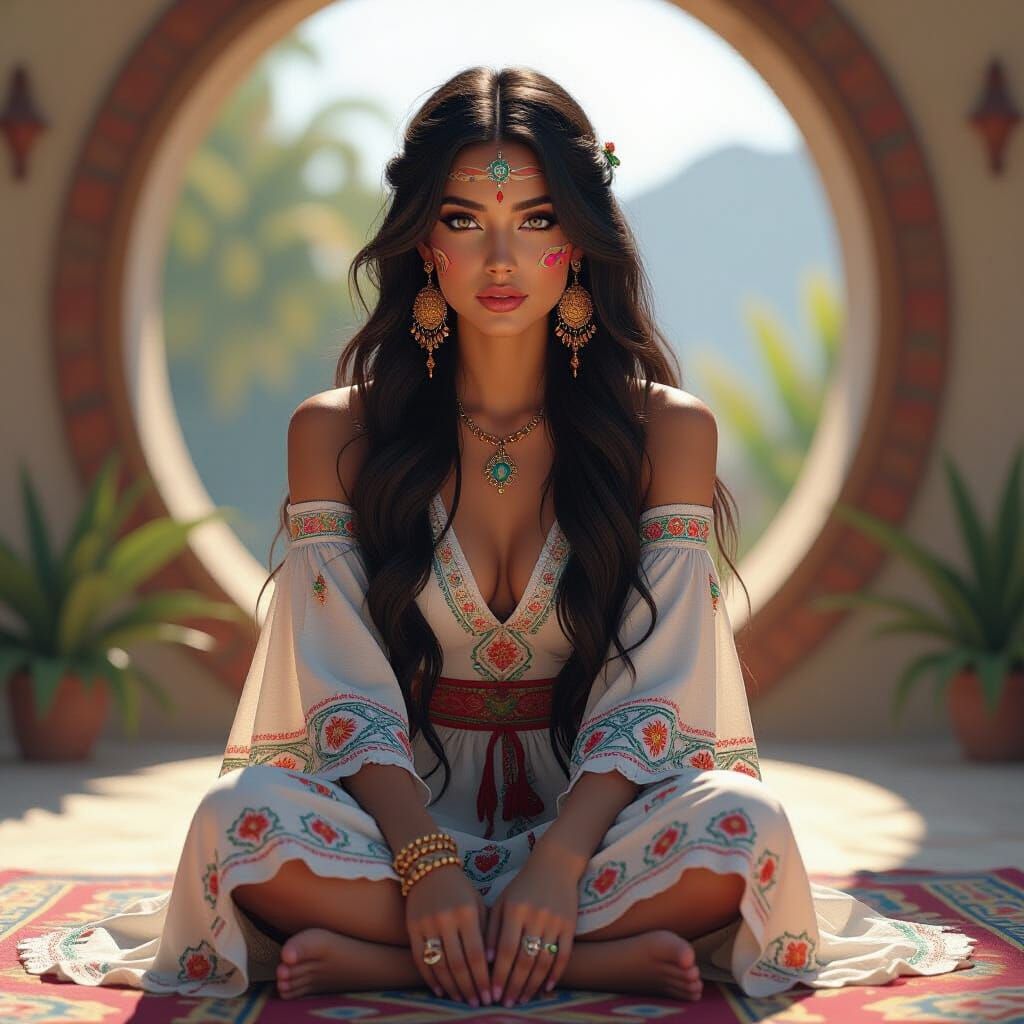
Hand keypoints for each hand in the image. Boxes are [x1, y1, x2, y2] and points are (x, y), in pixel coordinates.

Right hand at [404, 861, 492, 1005]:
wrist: (430, 867)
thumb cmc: (461, 889)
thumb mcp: (479, 904)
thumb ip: (486, 933)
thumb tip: (495, 967)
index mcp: (467, 913)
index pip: (477, 954)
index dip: (484, 978)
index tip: (491, 996)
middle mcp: (446, 919)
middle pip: (458, 964)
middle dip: (470, 988)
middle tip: (479, 1004)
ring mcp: (427, 924)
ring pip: (439, 965)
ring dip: (452, 987)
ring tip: (462, 1000)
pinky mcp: (412, 928)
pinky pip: (420, 960)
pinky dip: (430, 979)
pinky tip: (441, 991)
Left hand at [486, 844, 578, 1004]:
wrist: (556, 864)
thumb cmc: (523, 885)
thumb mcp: (503, 901)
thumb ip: (493, 929)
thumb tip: (487, 961)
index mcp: (515, 909)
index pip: (506, 950)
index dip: (499, 975)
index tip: (492, 994)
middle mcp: (535, 916)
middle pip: (524, 960)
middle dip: (514, 985)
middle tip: (507, 1003)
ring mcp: (555, 921)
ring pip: (544, 962)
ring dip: (532, 985)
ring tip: (523, 999)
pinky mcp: (570, 924)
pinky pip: (563, 955)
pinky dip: (555, 974)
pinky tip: (546, 988)